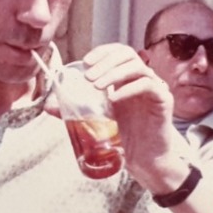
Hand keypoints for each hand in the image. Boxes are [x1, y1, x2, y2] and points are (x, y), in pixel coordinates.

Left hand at [80, 43, 186, 191]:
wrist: (145, 160)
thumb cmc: (124, 137)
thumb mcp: (97, 118)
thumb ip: (75, 109)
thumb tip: (48, 105)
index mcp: (127, 78)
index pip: (118, 52)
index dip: (102, 52)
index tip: (86, 61)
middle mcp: (142, 78)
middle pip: (127, 55)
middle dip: (106, 62)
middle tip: (88, 78)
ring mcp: (155, 87)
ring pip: (137, 67)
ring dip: (114, 73)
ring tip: (97, 87)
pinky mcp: (164, 100)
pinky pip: (149, 85)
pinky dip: (129, 89)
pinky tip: (114, 98)